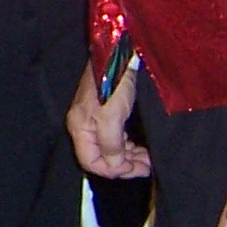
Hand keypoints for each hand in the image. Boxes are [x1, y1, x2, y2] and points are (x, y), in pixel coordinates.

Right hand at [67, 63, 151, 180]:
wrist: (118, 55)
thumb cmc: (113, 84)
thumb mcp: (112, 118)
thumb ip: (111, 145)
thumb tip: (116, 167)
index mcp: (80, 128)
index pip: (91, 162)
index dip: (113, 171)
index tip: (136, 169)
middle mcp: (84, 127)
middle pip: (100, 158)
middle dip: (124, 165)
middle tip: (146, 166)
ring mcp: (95, 120)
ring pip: (109, 149)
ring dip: (128, 157)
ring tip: (147, 158)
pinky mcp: (106, 114)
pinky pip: (115, 139)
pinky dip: (127, 146)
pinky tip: (139, 147)